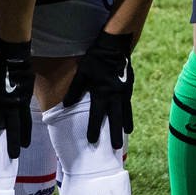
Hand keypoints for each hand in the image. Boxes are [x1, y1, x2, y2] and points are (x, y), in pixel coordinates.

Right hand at [0, 39, 33, 157]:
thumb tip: (21, 99)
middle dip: (13, 143)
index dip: (25, 135)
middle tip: (14, 156)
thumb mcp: (27, 85)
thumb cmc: (22, 69)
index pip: (26, 123)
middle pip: (13, 128)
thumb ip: (22, 95)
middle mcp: (13, 106)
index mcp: (23, 103)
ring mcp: (0, 102)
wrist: (13, 58)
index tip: (25, 146)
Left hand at [66, 30, 136, 148]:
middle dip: (114, 134)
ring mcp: (124, 92)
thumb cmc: (96, 59)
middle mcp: (115, 95)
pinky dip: (129, 113)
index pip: (96, 115)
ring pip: (125, 112)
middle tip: (115, 148)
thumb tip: (66, 105)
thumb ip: (75, 90)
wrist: (115, 46)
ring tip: (127, 135)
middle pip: (115, 119)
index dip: (93, 129)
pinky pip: (128, 104)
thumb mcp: (82, 73)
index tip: (91, 142)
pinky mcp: (129, 87)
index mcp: (102, 93)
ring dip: (125, 125)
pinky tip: (128, 117)